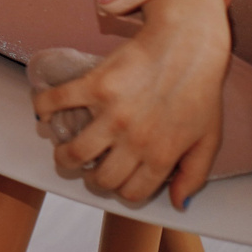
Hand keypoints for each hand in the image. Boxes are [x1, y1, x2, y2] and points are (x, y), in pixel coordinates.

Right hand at [34, 0, 231, 207]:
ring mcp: (111, 113)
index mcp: (162, 155)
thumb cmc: (199, 90)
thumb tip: (177, 204)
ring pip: (74, 152)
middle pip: (100, 178)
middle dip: (91, 178)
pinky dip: (43, 109)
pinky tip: (46, 112)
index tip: (115, 178)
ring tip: (65, 150)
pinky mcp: (94, 86)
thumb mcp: (208, 140)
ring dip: (64, 156)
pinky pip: (56, 103)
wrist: (186, 47)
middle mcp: (134, 140)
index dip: (121, 190)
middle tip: (90, 165)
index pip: (131, 192)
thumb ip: (194, 176)